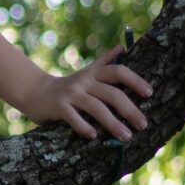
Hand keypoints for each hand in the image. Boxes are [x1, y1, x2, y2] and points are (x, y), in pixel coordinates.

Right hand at [21, 44, 153, 139]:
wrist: (35, 92)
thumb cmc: (69, 86)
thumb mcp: (87, 72)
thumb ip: (105, 61)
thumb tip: (122, 46)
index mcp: (94, 73)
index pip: (118, 71)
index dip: (135, 80)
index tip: (149, 93)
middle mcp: (84, 81)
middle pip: (112, 93)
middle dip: (129, 110)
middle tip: (143, 125)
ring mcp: (70, 94)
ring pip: (96, 108)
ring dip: (113, 124)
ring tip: (126, 137)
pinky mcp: (58, 107)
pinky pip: (73, 118)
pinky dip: (84, 127)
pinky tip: (94, 137)